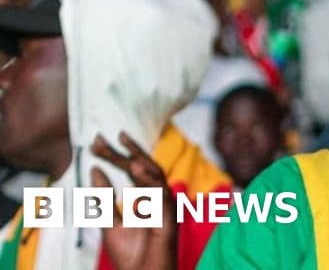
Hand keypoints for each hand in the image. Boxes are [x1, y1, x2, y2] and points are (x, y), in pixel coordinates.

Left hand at [91, 132, 176, 269]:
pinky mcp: (169, 215)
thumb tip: (94, 169)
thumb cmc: (130, 254)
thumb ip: (103, 198)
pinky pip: (160, 192)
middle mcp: (156, 196)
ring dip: (139, 158)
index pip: (131, 168)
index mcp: (144, 196)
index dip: (114, 154)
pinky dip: (149, 179)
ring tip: (122, 144)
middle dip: (123, 151)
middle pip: (142, 166)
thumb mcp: (108, 222)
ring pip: (155, 174)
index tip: (96, 142)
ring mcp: (164, 205)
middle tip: (102, 139)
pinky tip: (135, 167)